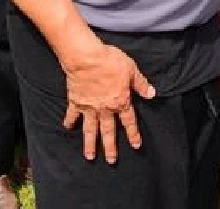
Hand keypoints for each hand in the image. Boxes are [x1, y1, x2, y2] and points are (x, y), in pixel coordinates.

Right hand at [61, 39, 156, 162]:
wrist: (86, 58)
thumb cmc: (110, 62)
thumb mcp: (131, 70)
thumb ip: (141, 84)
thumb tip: (152, 94)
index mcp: (120, 101)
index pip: (129, 121)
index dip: (133, 134)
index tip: (136, 146)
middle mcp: (105, 109)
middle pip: (108, 131)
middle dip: (110, 147)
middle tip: (112, 161)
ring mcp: (89, 107)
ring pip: (90, 130)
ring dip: (90, 144)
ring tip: (90, 156)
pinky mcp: (76, 101)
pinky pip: (72, 115)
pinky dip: (70, 121)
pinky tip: (67, 128)